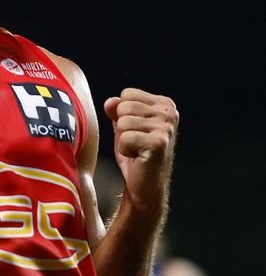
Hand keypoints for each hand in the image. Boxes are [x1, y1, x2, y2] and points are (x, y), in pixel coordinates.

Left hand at [104, 88, 178, 215]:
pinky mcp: (159, 143)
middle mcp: (169, 113)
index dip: (122, 113)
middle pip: (124, 106)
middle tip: (135, 142)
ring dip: (123, 139)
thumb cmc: (135, 153)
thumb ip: (116, 109)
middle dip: (121, 127)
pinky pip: (125, 137)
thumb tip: (111, 102)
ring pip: (123, 122)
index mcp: (164, 104)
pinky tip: (137, 157)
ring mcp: (166, 128)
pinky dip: (125, 149)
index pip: (127, 93)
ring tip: (136, 149)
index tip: (135, 130)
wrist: (144, 185)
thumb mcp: (123, 125)